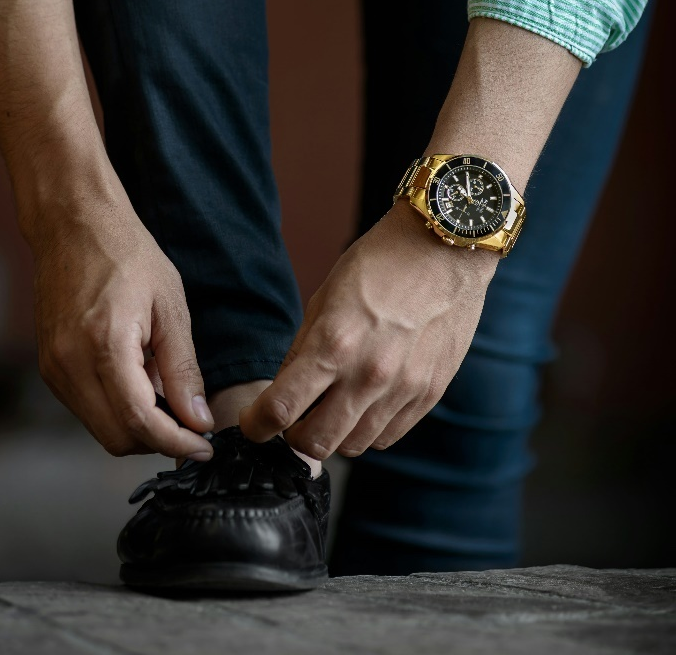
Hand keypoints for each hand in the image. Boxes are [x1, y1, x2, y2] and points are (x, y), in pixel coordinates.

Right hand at [31, 188, 214, 458]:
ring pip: (100, 428)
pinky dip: (118, 408)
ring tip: (167, 390)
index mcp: (104, 345)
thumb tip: (198, 419)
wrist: (75, 225)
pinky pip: (87, 408)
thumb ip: (183, 368)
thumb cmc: (127, 254)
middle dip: (159, 441)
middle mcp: (69, 364)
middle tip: (192, 425)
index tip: (204, 447)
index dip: (176, 443)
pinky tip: (141, 379)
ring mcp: (54, 368)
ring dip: (138, 426)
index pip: (140, 421)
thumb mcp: (171, 306)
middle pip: (116, 438)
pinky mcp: (49, 366)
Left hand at [239, 202, 497, 458]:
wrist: (444, 249)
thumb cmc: (381, 263)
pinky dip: (369, 429)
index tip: (253, 424)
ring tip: (332, 408)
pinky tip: (364, 404)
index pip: (280, 409)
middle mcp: (368, 375)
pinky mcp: (429, 393)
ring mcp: (403, 389)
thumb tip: (284, 389)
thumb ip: (303, 348)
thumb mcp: (326, 296)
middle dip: (293, 439)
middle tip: (292, 421)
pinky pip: (389, 435)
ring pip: (354, 446)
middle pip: (316, 443)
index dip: (256, 425)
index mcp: (334, 344)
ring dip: (334, 435)